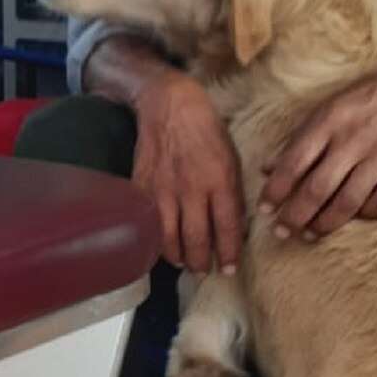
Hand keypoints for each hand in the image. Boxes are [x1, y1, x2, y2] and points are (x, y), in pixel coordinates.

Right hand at [134, 71, 244, 273]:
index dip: (229, 254)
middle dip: (202, 263)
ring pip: (170, 239)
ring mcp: (164, 190)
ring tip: (185, 263)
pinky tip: (163, 246)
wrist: (168, 104)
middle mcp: (192, 189)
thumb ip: (232, 191)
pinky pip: (149, 225)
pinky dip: (156, 241)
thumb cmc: (206, 128)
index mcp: (220, 179)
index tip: (229, 270)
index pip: (227, 228)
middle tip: (205, 272)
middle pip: (197, 240)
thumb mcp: (231, 156)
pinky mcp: (143, 188)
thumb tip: (234, 224)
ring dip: (179, 257)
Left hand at [258, 60, 376, 239]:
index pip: (294, 162)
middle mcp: (353, 140)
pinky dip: (367, 215)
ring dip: (325, 224)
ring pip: (349, 202)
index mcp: (329, 122)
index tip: (264, 210)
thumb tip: (266, 169)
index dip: (276, 190)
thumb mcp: (326, 108)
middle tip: (281, 232)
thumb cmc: (365, 99)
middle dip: (295, 216)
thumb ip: (297, 140)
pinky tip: (353, 218)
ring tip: (308, 235)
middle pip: (319, 189)